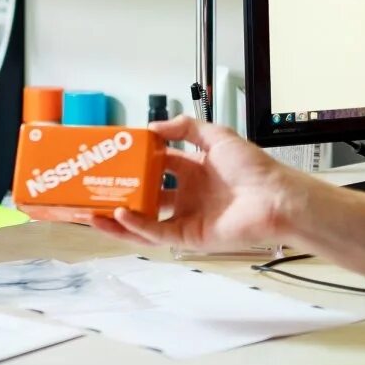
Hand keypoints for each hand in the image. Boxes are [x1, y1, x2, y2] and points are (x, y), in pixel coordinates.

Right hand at [91, 117, 307, 251]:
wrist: (275, 199)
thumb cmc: (252, 167)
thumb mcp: (216, 136)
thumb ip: (185, 128)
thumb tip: (152, 127)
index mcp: (192, 170)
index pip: (155, 164)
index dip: (134, 160)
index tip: (111, 154)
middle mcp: (185, 194)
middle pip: (144, 194)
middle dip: (118, 191)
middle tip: (91, 186)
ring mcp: (185, 217)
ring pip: (142, 220)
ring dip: (116, 217)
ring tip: (90, 211)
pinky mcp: (188, 237)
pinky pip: (156, 233)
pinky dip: (135, 226)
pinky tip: (118, 214)